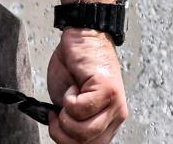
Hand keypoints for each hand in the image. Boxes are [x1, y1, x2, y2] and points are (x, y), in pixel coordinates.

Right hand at [45, 28, 127, 143]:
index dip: (66, 140)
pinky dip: (69, 99)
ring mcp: (114, 103)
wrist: (81, 39)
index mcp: (108, 122)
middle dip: (62, 130)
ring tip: (69, 97)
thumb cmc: (74, 69)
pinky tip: (74, 86)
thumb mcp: (68, 107)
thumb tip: (64, 140)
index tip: (57, 126)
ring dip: (66, 115)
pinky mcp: (108, 90)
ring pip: (84, 131)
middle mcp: (115, 115)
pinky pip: (81, 110)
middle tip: (59, 112)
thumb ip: (72, 125)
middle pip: (85, 143)